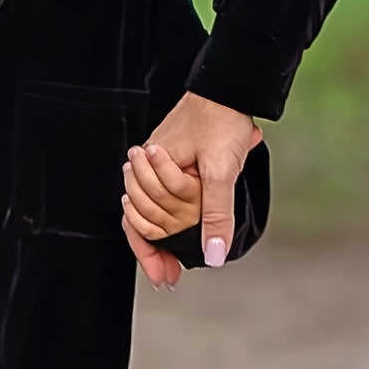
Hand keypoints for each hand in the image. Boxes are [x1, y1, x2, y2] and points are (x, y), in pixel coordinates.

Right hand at [121, 92, 261, 287]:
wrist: (228, 88)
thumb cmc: (221, 122)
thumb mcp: (223, 172)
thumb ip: (217, 214)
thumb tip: (212, 255)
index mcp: (153, 170)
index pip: (139, 224)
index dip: (150, 256)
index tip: (164, 279)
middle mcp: (150, 168)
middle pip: (144, 221)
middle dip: (157, 250)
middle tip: (170, 274)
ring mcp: (160, 163)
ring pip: (154, 209)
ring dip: (163, 234)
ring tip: (171, 259)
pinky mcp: (173, 159)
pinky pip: (165, 194)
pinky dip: (173, 215)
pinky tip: (184, 228)